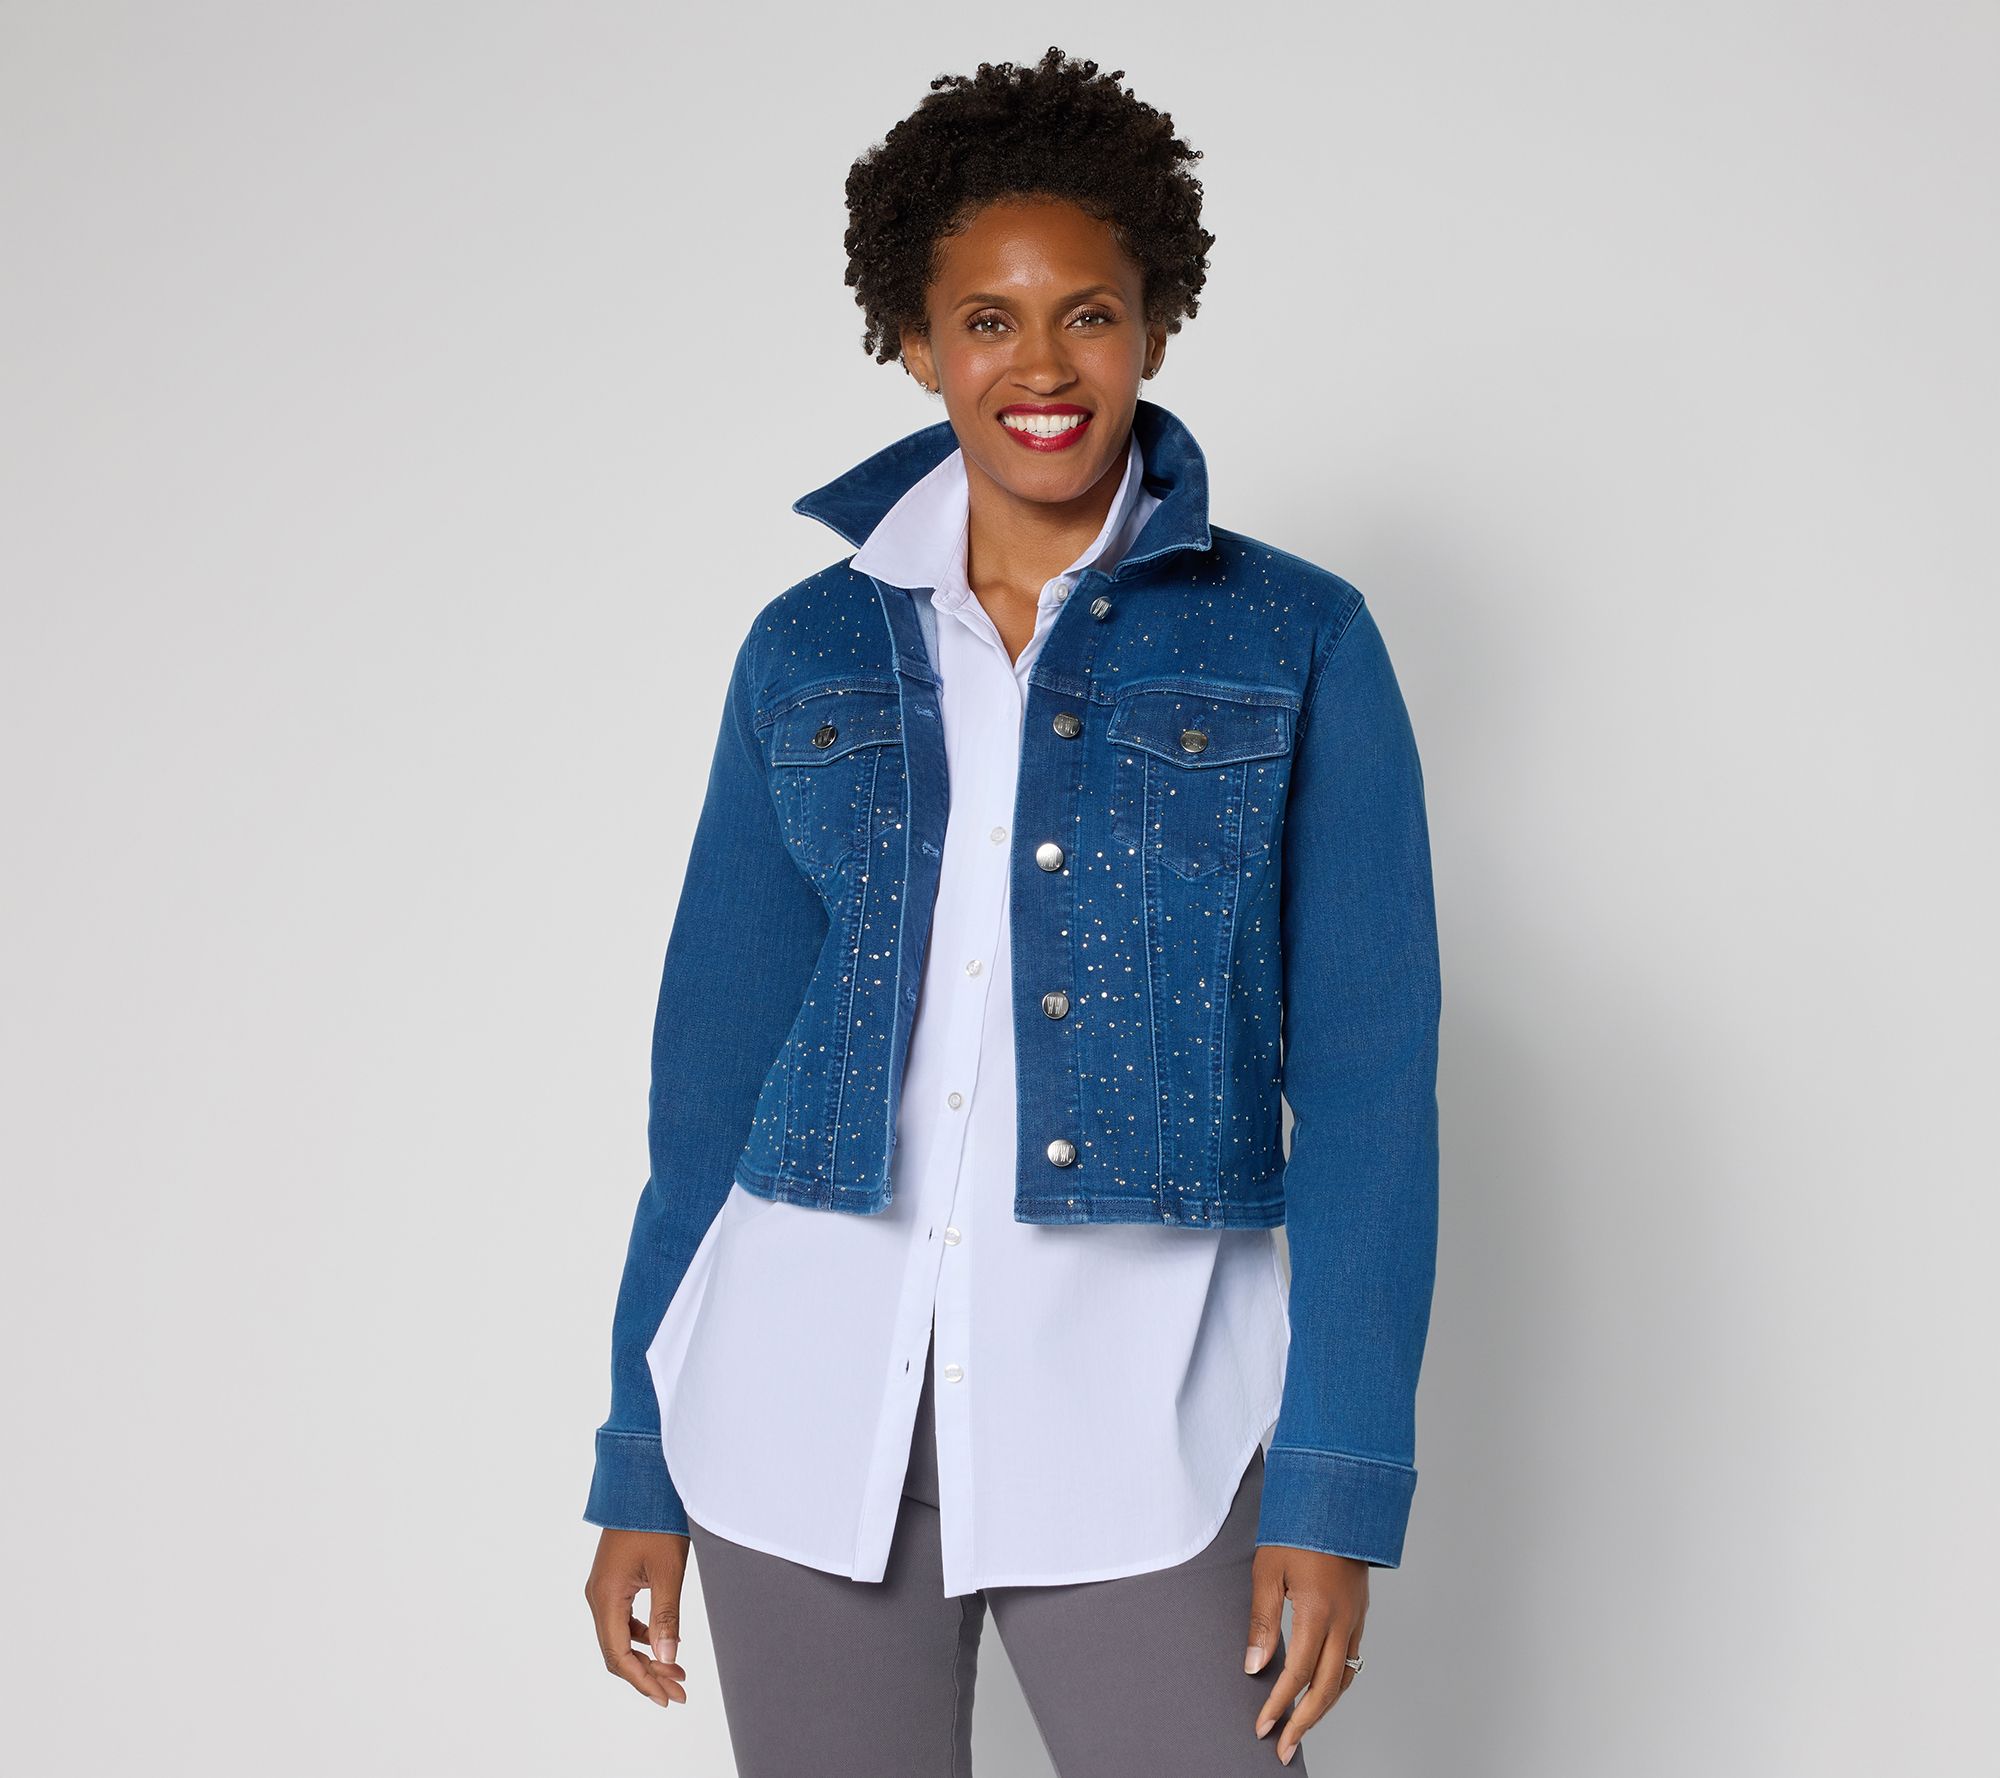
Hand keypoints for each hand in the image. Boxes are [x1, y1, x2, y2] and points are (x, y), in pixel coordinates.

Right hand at [585, 1528, 691, 1707]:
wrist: (641, 1483)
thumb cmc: (655, 1521)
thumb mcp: (668, 1571)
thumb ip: (666, 1617)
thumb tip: (668, 1659)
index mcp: (606, 1597)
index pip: (618, 1655)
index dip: (643, 1681)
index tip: (668, 1698)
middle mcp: (597, 1597)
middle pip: (616, 1652)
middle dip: (647, 1674)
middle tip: (679, 1692)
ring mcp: (602, 1589)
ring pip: (618, 1638)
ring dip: (645, 1657)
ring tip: (677, 1673)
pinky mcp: (612, 1581)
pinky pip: (621, 1620)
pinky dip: (641, 1637)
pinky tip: (664, 1643)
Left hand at [1244, 1543, 1367, 1764]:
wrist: (1337, 1497)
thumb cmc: (1298, 1528)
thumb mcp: (1268, 1570)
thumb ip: (1262, 1622)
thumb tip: (1254, 1667)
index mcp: (1318, 1611)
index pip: (1296, 1674)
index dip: (1278, 1705)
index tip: (1261, 1726)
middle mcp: (1343, 1621)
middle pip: (1326, 1689)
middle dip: (1304, 1723)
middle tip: (1284, 1748)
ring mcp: (1356, 1618)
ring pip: (1344, 1679)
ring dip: (1323, 1708)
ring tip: (1301, 1727)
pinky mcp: (1360, 1613)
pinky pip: (1352, 1660)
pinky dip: (1337, 1684)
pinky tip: (1322, 1690)